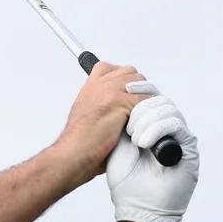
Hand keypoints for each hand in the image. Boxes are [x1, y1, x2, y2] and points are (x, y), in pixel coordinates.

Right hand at [55, 62, 155, 182]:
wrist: (74, 152)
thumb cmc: (80, 141)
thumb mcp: (86, 113)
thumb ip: (101, 102)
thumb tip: (121, 105)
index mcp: (90, 87)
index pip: (112, 68)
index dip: (125, 78)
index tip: (128, 92)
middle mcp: (99, 85)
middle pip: (131, 73)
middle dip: (139, 89)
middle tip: (138, 107)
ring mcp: (110, 92)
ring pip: (141, 84)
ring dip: (145, 99)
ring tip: (140, 116)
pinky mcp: (119, 102)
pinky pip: (146, 100)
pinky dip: (147, 112)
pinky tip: (139, 123)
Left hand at [106, 81, 198, 221]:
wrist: (136, 206)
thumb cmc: (126, 182)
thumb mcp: (118, 144)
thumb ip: (123, 121)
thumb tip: (121, 96)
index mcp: (150, 126)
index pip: (149, 98)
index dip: (139, 90)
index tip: (125, 89)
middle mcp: (166, 129)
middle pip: (160, 100)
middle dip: (141, 107)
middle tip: (128, 127)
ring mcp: (178, 137)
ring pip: (168, 109)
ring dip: (147, 121)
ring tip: (136, 140)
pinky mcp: (187, 147)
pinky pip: (176, 125)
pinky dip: (157, 129)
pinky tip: (143, 143)